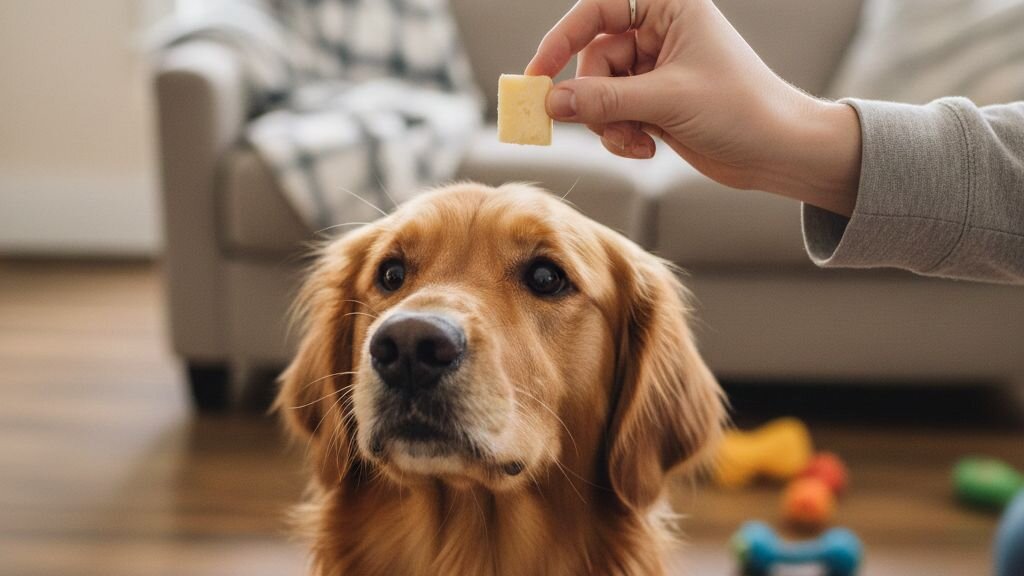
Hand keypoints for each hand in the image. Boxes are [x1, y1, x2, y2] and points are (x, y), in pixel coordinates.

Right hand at [526, 0, 860, 215]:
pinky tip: (647, 149)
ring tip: (637, 142)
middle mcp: (659, 32)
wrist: (779, 152)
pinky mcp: (654, 102)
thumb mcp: (666, 101)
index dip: (562, 39)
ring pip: (599, 92)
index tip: (538, 74)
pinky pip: (613, 114)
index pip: (598, 9)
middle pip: (593, 58)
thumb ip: (604, 99)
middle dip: (596, 98)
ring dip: (609, 123)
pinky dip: (620, 135)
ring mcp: (655, 69)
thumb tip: (551, 102)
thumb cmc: (741, 110)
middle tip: (602, 126)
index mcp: (669, 7)